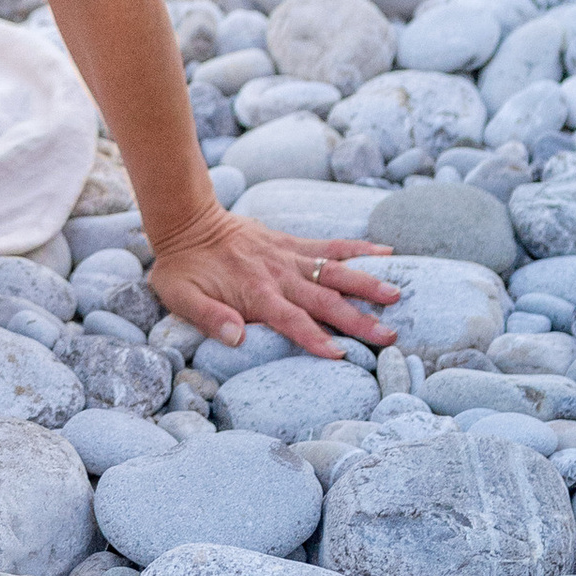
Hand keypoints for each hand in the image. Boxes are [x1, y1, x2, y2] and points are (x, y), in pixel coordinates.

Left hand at [146, 207, 395, 360]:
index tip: (341, 355)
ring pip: (335, 271)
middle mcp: (278, 275)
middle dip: (357, 320)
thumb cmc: (182, 267)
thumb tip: (236, 337)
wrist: (186, 221)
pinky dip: (358, 248)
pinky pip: (330, 245)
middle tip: (389, 337)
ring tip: (396, 295)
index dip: (314, 338)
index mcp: (255, 292)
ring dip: (366, 283)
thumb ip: (207, 316)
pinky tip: (387, 251)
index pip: (291, 320)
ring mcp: (289, 257)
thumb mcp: (179, 295)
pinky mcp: (292, 244)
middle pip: (324, 300)